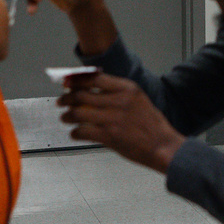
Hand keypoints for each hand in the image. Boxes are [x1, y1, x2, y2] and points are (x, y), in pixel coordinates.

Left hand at [57, 73, 184, 172]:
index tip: (68, 82)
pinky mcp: (109, 136)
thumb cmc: (151, 124)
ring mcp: (113, 119)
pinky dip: (75, 132)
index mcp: (127, 88)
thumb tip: (93, 89)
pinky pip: (82, 131)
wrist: (162, 145)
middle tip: (62, 101)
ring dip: (68, 116)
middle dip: (66, 98)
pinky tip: (75, 133)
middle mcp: (119, 101)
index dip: (76, 80)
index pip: (94, 78)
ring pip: (78, 113)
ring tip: (65, 118)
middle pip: (82, 95)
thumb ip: (118, 92)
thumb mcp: (138, 98)